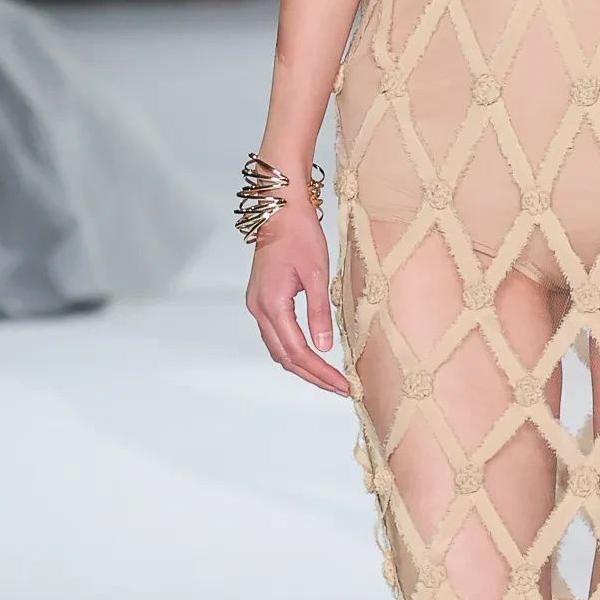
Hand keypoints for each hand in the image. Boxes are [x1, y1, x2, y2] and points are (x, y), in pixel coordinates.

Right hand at [245, 196, 350, 394]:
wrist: (279, 210)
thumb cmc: (299, 234)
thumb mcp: (316, 273)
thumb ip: (319, 312)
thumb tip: (325, 347)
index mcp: (272, 305)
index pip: (298, 352)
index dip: (320, 372)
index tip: (342, 385)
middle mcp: (259, 310)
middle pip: (285, 357)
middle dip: (312, 376)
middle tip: (339, 388)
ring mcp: (257, 306)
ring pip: (278, 349)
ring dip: (302, 366)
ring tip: (328, 377)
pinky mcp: (261, 300)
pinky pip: (276, 336)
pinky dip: (293, 351)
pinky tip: (311, 355)